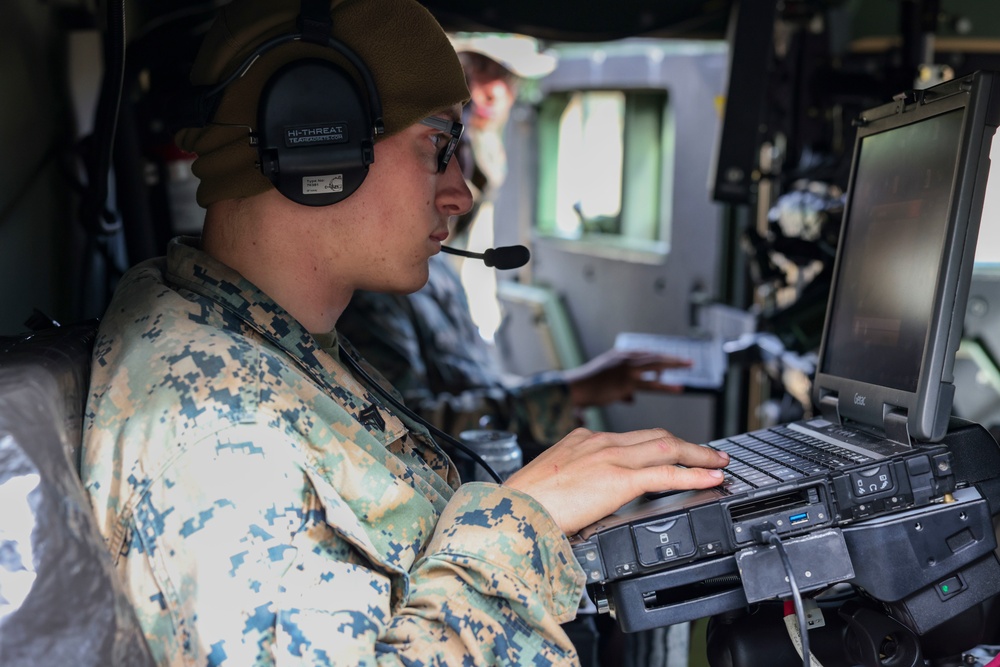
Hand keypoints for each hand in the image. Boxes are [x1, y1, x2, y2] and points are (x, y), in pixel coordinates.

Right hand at [503, 427, 728, 534]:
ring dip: (698, 455)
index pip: (632, 437)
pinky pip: (666, 474)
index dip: (659, 444)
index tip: (674, 451)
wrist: (513, 508)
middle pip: (656, 436)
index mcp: (582, 439)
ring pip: (667, 448)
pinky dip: (693, 474)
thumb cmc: (525, 502)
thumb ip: (576, 480)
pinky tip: (710, 478)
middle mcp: (599, 441)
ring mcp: (610, 457)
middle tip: (709, 453)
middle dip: (687, 445)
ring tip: (719, 463)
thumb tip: (589, 498)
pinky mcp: (617, 479)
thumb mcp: (552, 480)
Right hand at [561, 348, 691, 407]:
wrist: (574, 389)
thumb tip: (631, 398)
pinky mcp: (628, 381)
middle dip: (672, 358)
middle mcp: (624, 358)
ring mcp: (627, 368)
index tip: (671, 360)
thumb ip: (622, 390)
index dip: (659, 357)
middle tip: (687, 361)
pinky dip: (666, 385)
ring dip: (674, 364)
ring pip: (656, 364)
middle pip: (654, 356)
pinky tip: (677, 388)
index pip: (644, 354)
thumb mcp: (605, 383)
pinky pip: (652, 383)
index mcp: (619, 355)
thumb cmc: (586, 387)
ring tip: (688, 365)